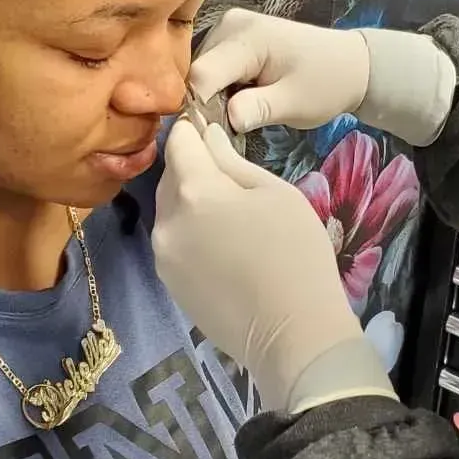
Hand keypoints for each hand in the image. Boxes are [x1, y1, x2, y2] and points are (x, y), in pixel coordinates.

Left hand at [153, 120, 360, 409]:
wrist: (293, 332)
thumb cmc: (295, 253)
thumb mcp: (275, 194)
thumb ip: (232, 162)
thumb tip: (206, 136)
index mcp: (194, 191)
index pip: (178, 142)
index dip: (191, 129)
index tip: (206, 125)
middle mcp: (166, 221)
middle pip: (169, 176)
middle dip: (190, 166)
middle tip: (225, 170)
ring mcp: (162, 255)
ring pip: (168, 210)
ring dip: (189, 200)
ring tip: (227, 211)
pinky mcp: (168, 282)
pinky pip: (172, 240)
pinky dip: (189, 231)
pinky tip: (221, 243)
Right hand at [190, 11, 369, 138]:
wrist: (348, 64)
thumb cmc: (325, 84)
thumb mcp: (295, 103)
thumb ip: (258, 109)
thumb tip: (226, 118)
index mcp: (246, 37)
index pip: (202, 75)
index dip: (200, 108)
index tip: (212, 134)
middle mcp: (229, 25)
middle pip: (196, 72)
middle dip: (205, 103)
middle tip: (229, 128)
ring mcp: (227, 28)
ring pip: (199, 72)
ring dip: (211, 97)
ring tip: (237, 114)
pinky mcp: (229, 37)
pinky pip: (210, 68)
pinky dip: (218, 89)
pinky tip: (238, 100)